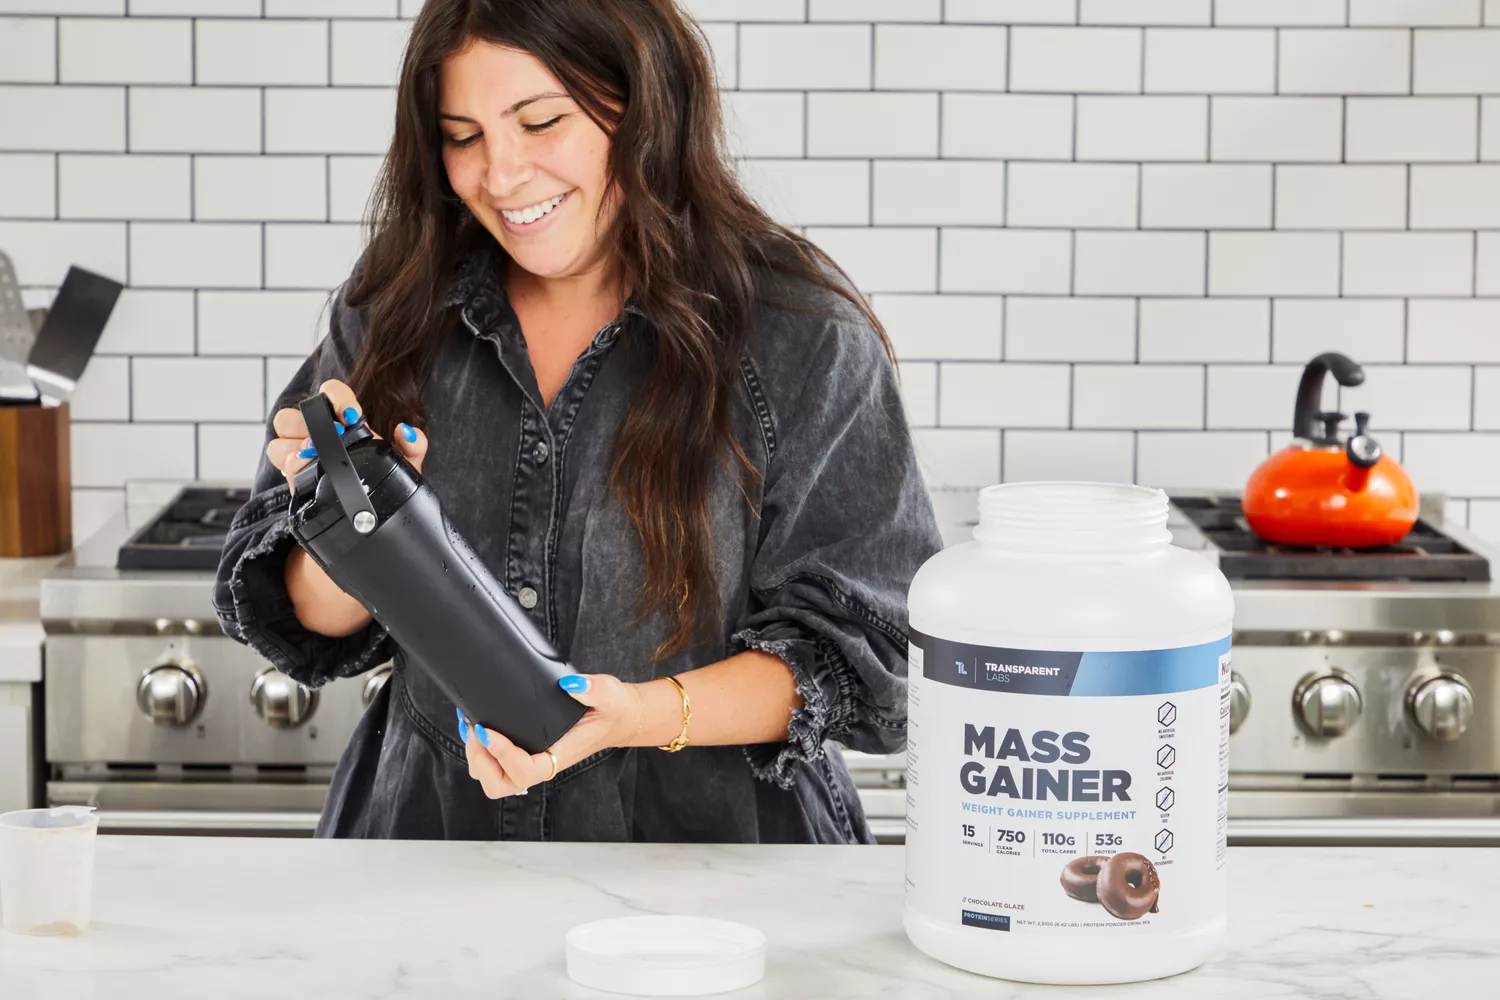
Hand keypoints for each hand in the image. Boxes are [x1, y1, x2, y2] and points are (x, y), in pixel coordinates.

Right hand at [265, 378, 428, 492]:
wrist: (374, 518)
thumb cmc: (387, 480)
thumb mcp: (405, 464)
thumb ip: (413, 446)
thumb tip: (406, 432)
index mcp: (341, 422)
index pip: (329, 393)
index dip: (335, 397)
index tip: (350, 414)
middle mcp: (315, 436)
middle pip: (288, 417)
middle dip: (304, 424)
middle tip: (331, 439)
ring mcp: (301, 460)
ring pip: (277, 444)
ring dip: (294, 450)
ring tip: (317, 458)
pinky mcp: (296, 483)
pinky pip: (283, 472)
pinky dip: (294, 472)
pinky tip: (312, 478)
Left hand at [461, 674, 647, 798]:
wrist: (615, 718)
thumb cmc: (610, 710)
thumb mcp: (608, 694)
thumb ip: (594, 689)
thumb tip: (570, 684)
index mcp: (559, 757)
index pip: (525, 771)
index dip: (501, 755)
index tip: (487, 729)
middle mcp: (542, 764)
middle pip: (499, 784)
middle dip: (481, 761)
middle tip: (476, 729)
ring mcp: (531, 761)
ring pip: (492, 778)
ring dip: (476, 757)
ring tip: (472, 726)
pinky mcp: (524, 753)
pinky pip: (493, 764)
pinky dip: (479, 750)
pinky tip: (477, 726)